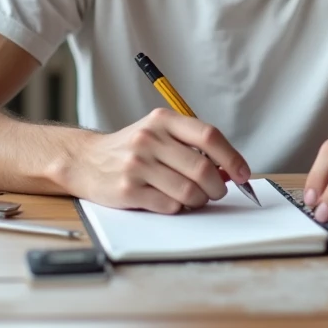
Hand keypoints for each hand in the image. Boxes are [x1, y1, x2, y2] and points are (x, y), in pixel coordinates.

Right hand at [67, 108, 250, 212]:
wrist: (85, 160)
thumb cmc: (132, 149)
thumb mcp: (159, 134)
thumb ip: (191, 147)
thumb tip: (228, 171)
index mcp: (162, 120)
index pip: (208, 136)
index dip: (231, 157)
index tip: (242, 173)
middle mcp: (149, 139)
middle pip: (202, 168)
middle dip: (217, 187)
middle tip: (216, 192)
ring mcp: (137, 165)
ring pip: (189, 191)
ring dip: (199, 200)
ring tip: (194, 198)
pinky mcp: (128, 190)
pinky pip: (170, 205)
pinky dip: (178, 207)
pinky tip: (171, 200)